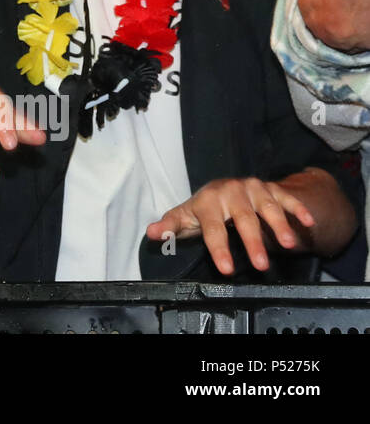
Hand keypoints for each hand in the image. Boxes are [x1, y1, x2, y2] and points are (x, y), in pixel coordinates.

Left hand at [146, 176, 315, 275]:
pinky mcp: (270, 188)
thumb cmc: (204, 209)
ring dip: (279, 225)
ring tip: (287, 245)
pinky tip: (308, 224)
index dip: (218, 248)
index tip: (226, 269)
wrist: (225, 189)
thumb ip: (170, 227)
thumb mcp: (185, 217)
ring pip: (267, 207)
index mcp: (207, 201)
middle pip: (243, 219)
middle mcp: (230, 192)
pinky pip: (286, 198)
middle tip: (260, 265)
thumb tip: (150, 233)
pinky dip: (298, 209)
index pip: (213, 227)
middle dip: (252, 242)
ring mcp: (253, 189)